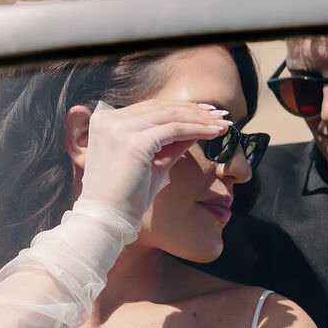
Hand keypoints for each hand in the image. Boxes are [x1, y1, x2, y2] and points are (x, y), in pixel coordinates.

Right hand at [78, 99, 228, 229]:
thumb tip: (195, 129)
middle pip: (161, 107)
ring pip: (171, 116)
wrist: (107, 220)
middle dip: (194, 110)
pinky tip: (215, 132)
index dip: (180, 108)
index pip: (150, 108)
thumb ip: (168, 144)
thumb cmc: (125, 198)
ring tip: (223, 123)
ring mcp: (120, 128)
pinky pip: (175, 130)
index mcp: (105, 121)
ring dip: (201, 119)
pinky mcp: (134, 141)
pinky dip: (198, 130)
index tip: (204, 112)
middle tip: (220, 114)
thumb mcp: (149, 163)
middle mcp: (109, 119)